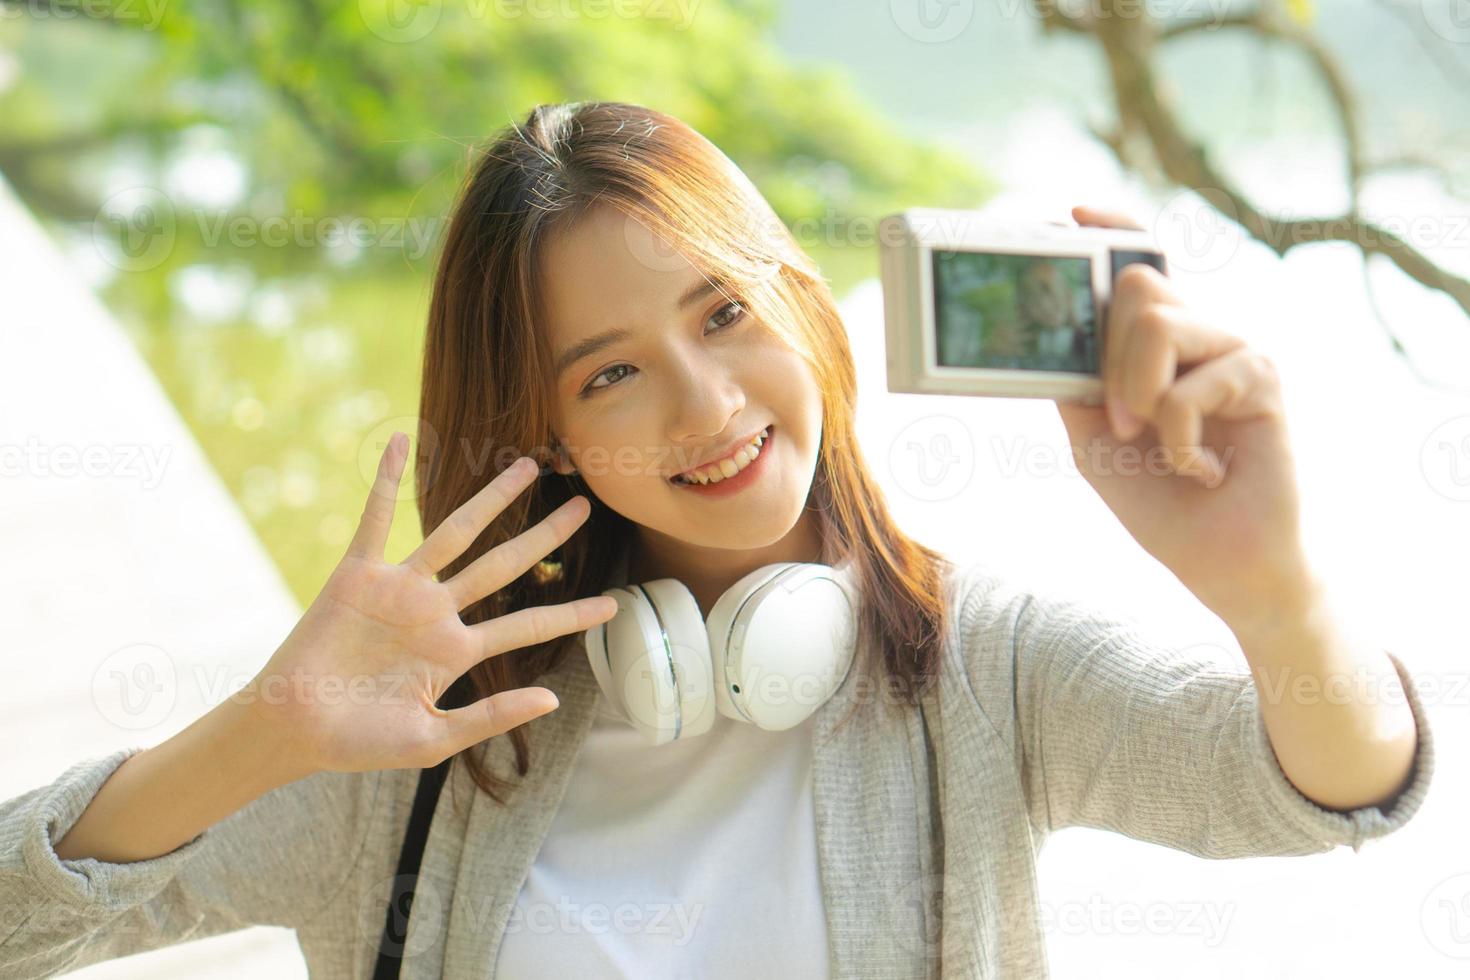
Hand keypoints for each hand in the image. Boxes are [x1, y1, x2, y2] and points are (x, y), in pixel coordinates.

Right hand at [240, 434, 618, 775]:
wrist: (296, 729)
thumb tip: (553, 700)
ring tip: (527, 467)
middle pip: (503, 565)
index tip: (613, 605)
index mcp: (457, 651)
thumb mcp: (433, 740)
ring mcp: (399, 589)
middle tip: (584, 506)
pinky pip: (375, 518)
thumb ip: (492, 717)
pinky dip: (384, 479)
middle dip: (545, 537)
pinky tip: (398, 441)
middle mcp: (435, 612)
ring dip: (491, 499)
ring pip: (456, 532)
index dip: (569, 614)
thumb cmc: (361, 741)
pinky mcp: (357, 575)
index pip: (526, 626)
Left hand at [1053, 205, 1316, 625]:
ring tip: (1151, 443)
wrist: (1222, 566)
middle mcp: (1203, 335)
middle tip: (1119, 420)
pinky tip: (1201, 472)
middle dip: (1109, 356)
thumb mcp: (1095, 439)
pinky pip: (1189, 388)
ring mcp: (1237, 351)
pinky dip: (1176, 442)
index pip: (1144, 266)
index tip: (1071, 217)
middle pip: (1139, 285)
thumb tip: (1043, 336)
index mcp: (1162, 345)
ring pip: (1161, 322)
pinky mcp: (1264, 380)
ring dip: (1136, 394)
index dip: (1114, 230)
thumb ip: (1075, 385)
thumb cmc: (1162, 502)